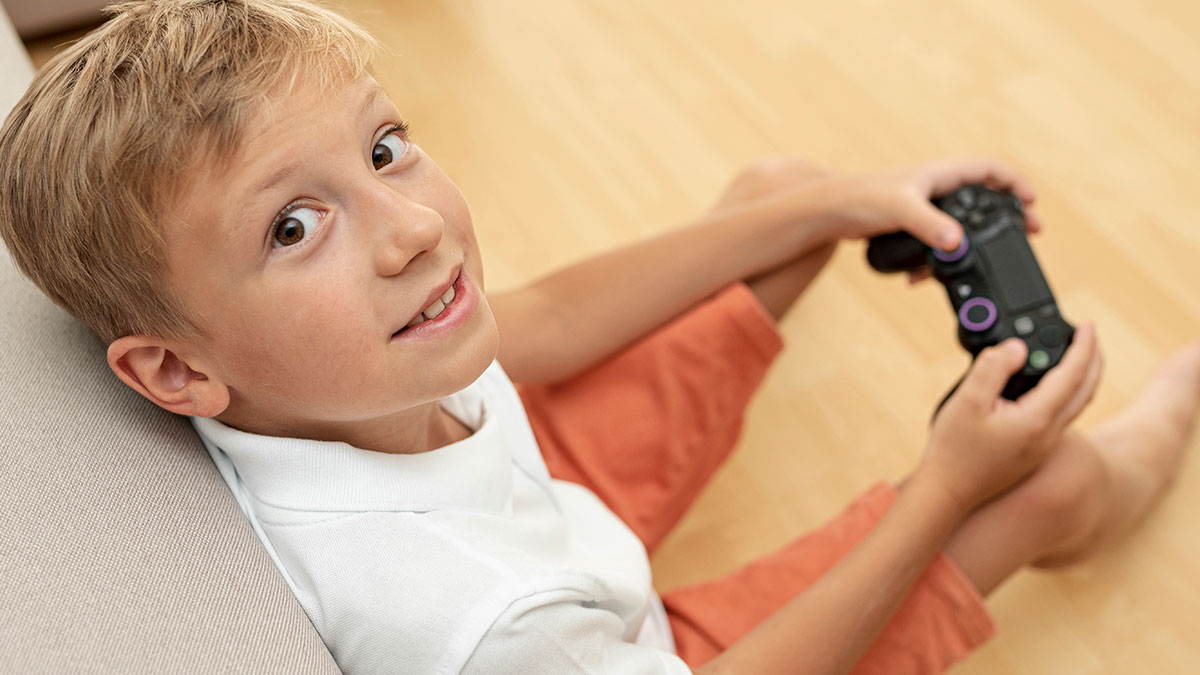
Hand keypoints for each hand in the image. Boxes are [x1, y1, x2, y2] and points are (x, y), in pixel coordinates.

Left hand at [820, 157, 1041, 280]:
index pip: (989, 169)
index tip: (1031, 204)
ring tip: (979, 262)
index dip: (1014, 183)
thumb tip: (957, 243)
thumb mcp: (900, 209)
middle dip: (1005, 216)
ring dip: (972, 243)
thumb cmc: (860, 199)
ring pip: (960, 223)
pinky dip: (938, 258)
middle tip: (1025, 234)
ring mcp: (923, 206)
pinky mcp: (909, 225)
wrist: (828, 212)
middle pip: (982, 197)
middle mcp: (934, 187)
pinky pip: (936, 240)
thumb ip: (930, 225)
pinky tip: (927, 276)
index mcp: (939, 175)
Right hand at [917, 322, 1101, 513]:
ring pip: (1077, 405)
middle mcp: (1048, 435)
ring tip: (1075, 356)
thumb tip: (1016, 348)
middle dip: (1093, 360)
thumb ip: (993, 367)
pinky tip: (1050, 387)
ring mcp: (1044, 446)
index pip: (1072, 375)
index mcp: (1037, 420)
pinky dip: (1067, 393)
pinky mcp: (1035, 453)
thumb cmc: (954, 450)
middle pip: (1086, 390)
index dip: (1083, 347)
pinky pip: (1062, 415)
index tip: (1088, 326)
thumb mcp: (967, 400)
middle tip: (1090, 336)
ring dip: (1082, 377)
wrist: (948, 492)